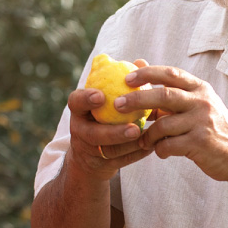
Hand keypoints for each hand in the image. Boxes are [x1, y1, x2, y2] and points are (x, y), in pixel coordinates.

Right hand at [65, 58, 153, 179]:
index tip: (101, 95)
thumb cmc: (104, 115)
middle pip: (92, 134)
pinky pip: (119, 162)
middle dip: (113, 132)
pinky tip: (150, 147)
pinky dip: (135, 154)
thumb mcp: (106, 99)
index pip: (76, 102)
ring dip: (129, 146)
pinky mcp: (99, 166)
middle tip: (134, 128)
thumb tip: (141, 62)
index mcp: (79, 110)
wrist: (92, 151)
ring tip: (146, 138)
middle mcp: (79, 130)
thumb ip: (120, 82)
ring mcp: (87, 150)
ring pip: (108, 151)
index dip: (86, 99)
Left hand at [119, 64, 227, 182]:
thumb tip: (138, 63)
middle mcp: (203, 102)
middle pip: (164, 95)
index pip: (171, 74)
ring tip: (142, 141)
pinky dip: (159, 149)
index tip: (126, 78)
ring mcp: (203, 122)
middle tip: (118, 105)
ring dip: (148, 135)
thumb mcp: (195, 103)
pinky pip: (169, 145)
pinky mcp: (201, 143)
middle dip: (138, 99)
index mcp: (199, 88)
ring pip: (164, 125)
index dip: (147, 74)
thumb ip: (168, 87)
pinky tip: (160, 151)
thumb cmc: (208, 126)